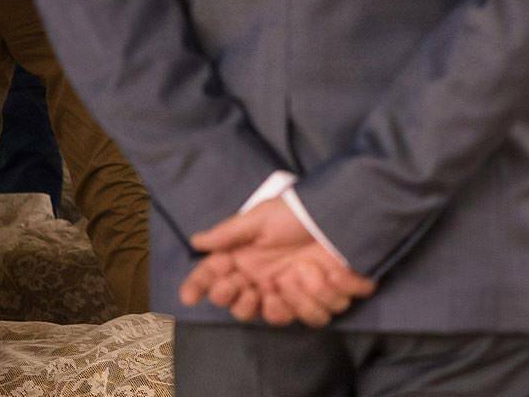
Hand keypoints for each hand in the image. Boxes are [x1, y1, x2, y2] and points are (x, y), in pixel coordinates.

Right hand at [179, 198, 373, 325]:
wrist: (338, 211)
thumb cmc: (296, 212)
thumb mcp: (261, 217)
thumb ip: (229, 233)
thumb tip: (197, 241)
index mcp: (245, 263)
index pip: (215, 282)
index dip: (200, 289)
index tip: (189, 296)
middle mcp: (264, 283)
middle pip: (244, 311)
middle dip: (244, 305)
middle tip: (251, 289)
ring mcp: (292, 293)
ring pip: (281, 318)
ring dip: (290, 301)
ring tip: (300, 272)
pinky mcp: (321, 298)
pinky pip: (319, 314)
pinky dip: (326, 295)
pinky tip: (329, 273)